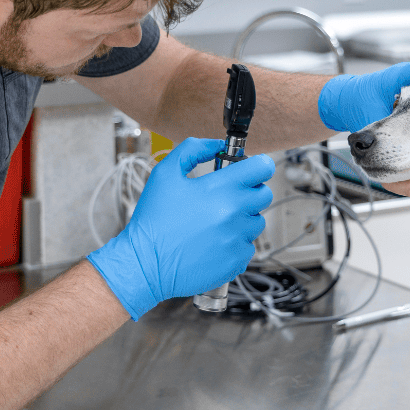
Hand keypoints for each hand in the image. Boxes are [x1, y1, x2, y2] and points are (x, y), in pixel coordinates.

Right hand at [88, 138, 274, 319]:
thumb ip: (193, 150)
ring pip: (257, 221)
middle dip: (249, 192)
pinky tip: (212, 243)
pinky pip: (248, 246)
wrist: (145, 265)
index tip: (246, 171)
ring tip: (214, 223)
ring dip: (242, 219)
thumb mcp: (165, 174)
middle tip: (226, 198)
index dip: (256, 166)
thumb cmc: (153, 220)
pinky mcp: (237, 261)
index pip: (263, 167)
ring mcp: (238, 239)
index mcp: (220, 188)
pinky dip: (235, 244)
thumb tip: (218, 144)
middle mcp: (234, 213)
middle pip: (265, 194)